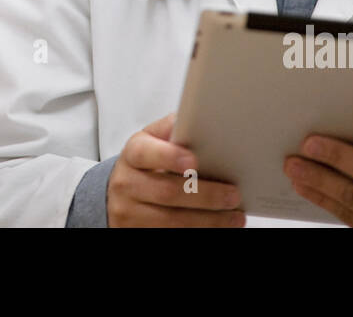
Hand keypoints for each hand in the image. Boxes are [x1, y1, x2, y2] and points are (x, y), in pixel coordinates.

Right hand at [107, 113, 245, 226]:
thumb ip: (170, 130)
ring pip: (172, 221)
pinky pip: (171, 235)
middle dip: (205, 195)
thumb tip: (196, 118)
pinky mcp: (137, 233)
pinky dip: (198, 231)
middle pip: (167, 192)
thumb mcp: (150, 142)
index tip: (193, 161)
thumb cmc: (143, 164)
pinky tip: (218, 227)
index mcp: (132, 154)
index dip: (169, 157)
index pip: (145, 153)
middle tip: (233, 195)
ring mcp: (130, 213)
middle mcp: (127, 184)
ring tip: (235, 216)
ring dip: (209, 220)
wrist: (117, 194)